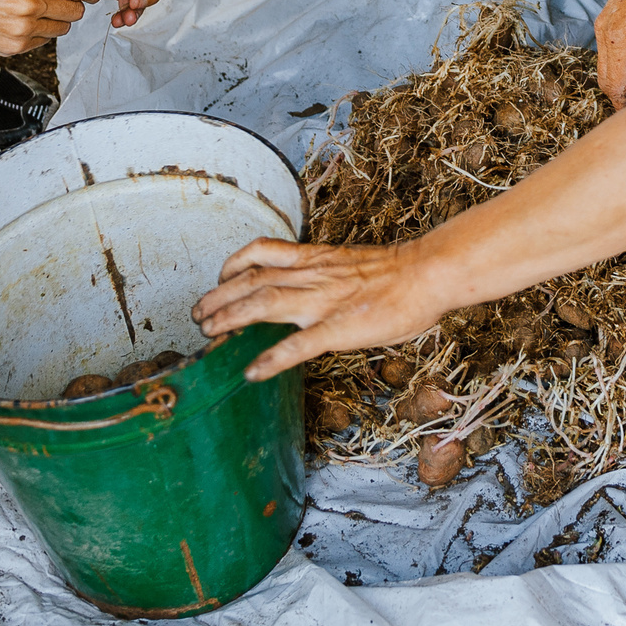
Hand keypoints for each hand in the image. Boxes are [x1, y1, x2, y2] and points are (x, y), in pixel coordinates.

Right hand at [0, 0, 94, 54]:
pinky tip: (25, 23)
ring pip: (62, 27)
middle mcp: (30, 4)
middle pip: (76, 10)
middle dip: (73, 5)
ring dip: (57, 20)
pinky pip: (44, 41)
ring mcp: (24, 29)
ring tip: (39, 12)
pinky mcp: (16, 47)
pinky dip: (41, 34)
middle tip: (64, 1)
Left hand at [193, 238, 444, 380]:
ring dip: (230, 318)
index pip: (262, 253)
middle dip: (219, 296)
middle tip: (198, 313)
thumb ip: (328, 274)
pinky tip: (252, 372)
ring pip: (263, 304)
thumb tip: (313, 286)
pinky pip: (297, 345)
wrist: (428, 274)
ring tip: (208, 334)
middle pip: (251, 279)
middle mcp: (312, 276)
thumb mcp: (352, 264)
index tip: (219, 278)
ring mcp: (323, 301)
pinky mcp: (338, 328)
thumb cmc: (399, 273)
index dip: (233, 264)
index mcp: (316, 259)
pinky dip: (270, 359)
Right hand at [593, 0, 625, 106]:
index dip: (625, 104)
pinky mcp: (608, 20)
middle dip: (624, 93)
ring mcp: (603, 25)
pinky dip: (624, 62)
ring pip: (607, 65)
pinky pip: (610, 50)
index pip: (615, 84)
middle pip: (605, 78)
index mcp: (618, 39)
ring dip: (625, 77)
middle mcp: (604, 33)